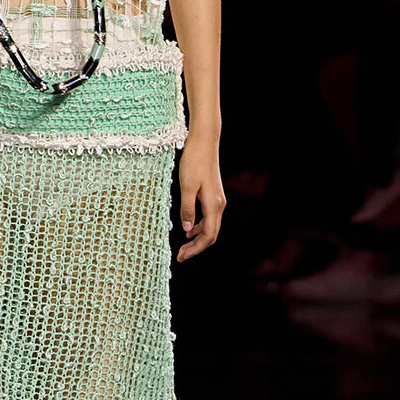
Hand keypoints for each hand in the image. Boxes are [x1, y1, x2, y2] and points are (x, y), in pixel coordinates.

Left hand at [176, 140, 224, 262]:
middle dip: (196, 248)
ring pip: (211, 227)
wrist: (204, 142)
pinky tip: (189, 230)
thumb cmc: (193, 161)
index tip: (180, 257)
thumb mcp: (186, 186)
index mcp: (213, 205)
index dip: (195, 249)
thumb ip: (187, 209)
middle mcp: (219, 205)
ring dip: (198, 239)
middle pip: (211, 235)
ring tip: (183, 247)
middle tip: (180, 257)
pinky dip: (199, 227)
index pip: (207, 236)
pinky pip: (209, 218)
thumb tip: (186, 230)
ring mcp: (218, 200)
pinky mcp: (213, 195)